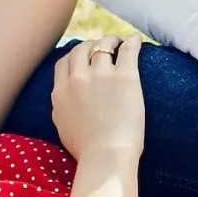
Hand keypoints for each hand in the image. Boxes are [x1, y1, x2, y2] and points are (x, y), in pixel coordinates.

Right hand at [51, 36, 144, 166]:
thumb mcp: (63, 128)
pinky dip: (132, 41)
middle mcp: (78, 78)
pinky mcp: (125, 76)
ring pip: (104, 45)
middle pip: (81, 50)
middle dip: (91, 46)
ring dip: (111, 41)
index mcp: (60, 92)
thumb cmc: (87, 151)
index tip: (83, 58)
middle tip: (102, 47)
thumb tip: (62, 101)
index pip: (64, 63)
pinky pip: (128, 49)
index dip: (74, 57)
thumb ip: (61, 110)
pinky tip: (137, 39)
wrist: (106, 156)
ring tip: (119, 42)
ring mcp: (102, 75)